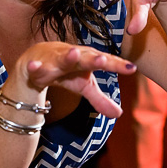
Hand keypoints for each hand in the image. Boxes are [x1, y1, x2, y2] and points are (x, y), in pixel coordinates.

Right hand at [20, 41, 137, 117]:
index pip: (104, 63)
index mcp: (86, 60)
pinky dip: (35, 67)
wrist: (35, 59)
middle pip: (85, 59)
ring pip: (61, 59)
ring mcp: (54, 61)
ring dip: (67, 57)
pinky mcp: (37, 66)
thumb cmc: (65, 71)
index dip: (117, 65)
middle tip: (103, 60)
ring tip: (73, 53)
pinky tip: (34, 66)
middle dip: (93, 59)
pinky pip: (36, 68)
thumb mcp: (83, 85)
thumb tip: (118, 114)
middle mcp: (72, 57)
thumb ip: (100, 99)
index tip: (132, 68)